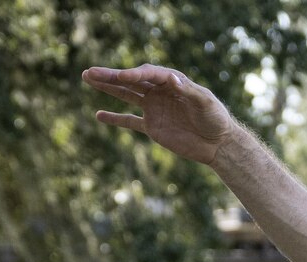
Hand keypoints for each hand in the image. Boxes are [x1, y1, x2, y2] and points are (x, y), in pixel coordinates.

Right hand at [82, 64, 238, 165]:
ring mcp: (154, 108)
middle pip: (131, 81)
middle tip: (90, 72)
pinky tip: (99, 115)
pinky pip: (130, 121)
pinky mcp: (152, 127)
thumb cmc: (215, 118)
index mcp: (172, 81)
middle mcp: (160, 92)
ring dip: (108, 88)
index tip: (122, 76)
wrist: (218, 144)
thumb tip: (171, 79)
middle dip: (111, 76)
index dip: (135, 74)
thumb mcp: (205, 102)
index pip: (149, 74)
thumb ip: (188, 91)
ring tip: (88, 79)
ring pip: (126, 95)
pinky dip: (115, 119)